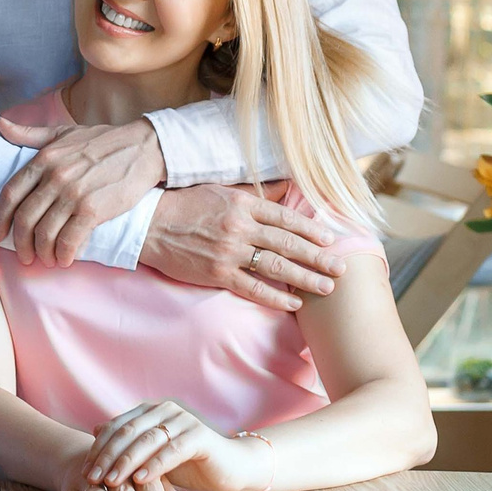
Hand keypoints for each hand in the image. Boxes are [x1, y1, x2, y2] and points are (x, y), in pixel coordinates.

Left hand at [0, 117, 165, 265]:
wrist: (143, 148)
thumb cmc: (103, 141)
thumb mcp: (63, 132)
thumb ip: (30, 134)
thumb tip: (0, 125)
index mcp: (44, 159)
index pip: (10, 194)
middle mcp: (55, 177)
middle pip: (24, 218)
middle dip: (19, 243)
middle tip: (23, 256)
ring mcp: (73, 194)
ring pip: (44, 233)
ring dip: (42, 253)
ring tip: (46, 260)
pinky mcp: (93, 210)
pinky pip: (68, 240)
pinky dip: (63, 255)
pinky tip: (65, 260)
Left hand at [84, 400, 269, 490]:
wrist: (231, 468)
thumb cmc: (189, 463)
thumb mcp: (152, 456)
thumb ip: (128, 443)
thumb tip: (95, 429)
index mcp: (152, 411)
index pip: (118, 426)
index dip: (99, 448)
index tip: (84, 470)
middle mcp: (166, 410)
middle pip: (129, 432)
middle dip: (107, 456)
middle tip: (91, 477)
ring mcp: (184, 421)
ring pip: (147, 440)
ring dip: (126, 461)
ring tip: (110, 481)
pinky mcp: (200, 436)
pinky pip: (172, 451)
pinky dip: (154, 465)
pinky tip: (139, 480)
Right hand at [140, 185, 345, 309]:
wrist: (149, 224)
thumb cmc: (186, 204)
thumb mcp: (222, 189)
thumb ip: (255, 193)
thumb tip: (286, 187)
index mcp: (242, 203)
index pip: (285, 217)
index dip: (311, 230)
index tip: (331, 239)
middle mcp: (240, 226)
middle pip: (287, 243)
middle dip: (318, 257)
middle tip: (342, 268)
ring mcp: (229, 251)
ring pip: (276, 267)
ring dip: (305, 278)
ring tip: (327, 287)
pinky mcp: (217, 273)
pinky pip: (253, 287)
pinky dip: (276, 296)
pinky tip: (294, 303)